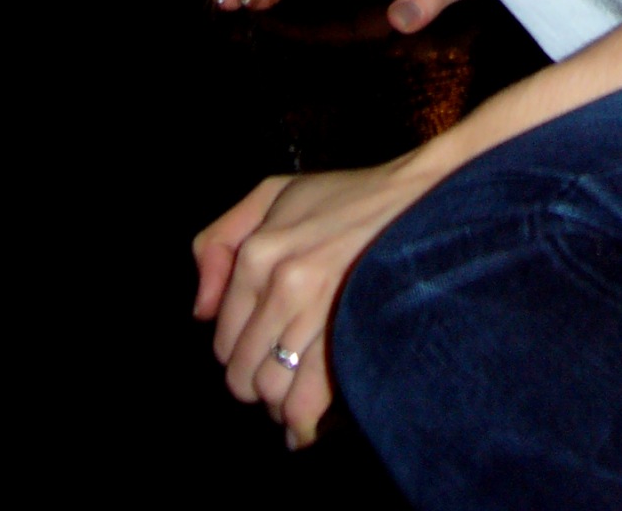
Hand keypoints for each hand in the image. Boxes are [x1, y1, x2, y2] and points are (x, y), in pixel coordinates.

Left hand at [192, 151, 440, 445]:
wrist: (420, 197)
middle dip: (255, 382)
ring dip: (279, 403)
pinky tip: (304, 427)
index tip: (258, 348)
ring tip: (293, 393)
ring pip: (273, 391)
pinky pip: (307, 402)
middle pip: (243, 372)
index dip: (238, 351)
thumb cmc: (345, 198)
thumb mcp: (272, 194)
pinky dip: (301, 424)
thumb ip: (218, 241)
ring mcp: (319, 312)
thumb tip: (202, 312)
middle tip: (277, 371)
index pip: (223, 337)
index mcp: (257, 252)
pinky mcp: (351, 335)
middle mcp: (282, 284)